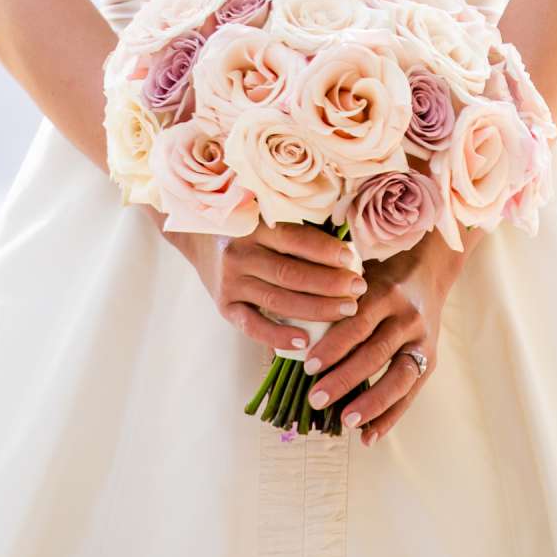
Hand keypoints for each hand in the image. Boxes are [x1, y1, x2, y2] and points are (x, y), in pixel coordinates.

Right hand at [182, 220, 368, 357]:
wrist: (197, 235)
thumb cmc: (244, 223)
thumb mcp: (264, 215)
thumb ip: (296, 228)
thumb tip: (344, 248)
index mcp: (253, 226)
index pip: (297, 240)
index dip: (327, 251)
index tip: (353, 260)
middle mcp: (240, 254)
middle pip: (292, 274)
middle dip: (330, 284)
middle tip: (358, 289)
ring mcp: (231, 283)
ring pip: (279, 301)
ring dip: (317, 309)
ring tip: (346, 311)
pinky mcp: (224, 306)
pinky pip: (253, 326)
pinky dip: (278, 336)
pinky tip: (304, 341)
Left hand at [296, 239, 450, 446]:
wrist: (428, 271)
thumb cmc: (380, 276)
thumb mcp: (360, 276)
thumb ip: (335, 299)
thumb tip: (293, 332)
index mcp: (386, 292)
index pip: (358, 322)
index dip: (334, 345)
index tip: (308, 366)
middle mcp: (407, 316)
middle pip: (375, 352)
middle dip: (345, 379)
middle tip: (316, 398)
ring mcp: (422, 340)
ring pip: (398, 376)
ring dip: (371, 403)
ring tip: (345, 422)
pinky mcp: (431, 359)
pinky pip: (411, 393)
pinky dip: (390, 417)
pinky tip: (368, 437)